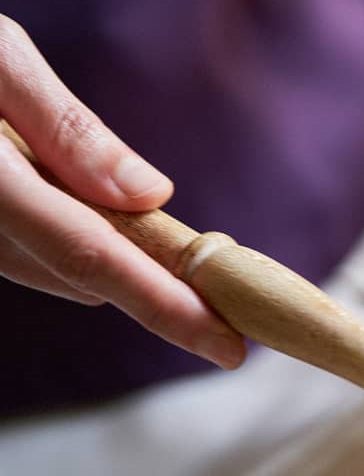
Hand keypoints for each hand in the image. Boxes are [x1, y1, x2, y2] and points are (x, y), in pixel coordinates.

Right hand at [0, 15, 244, 368]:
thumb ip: (66, 128)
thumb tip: (149, 196)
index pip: (89, 254)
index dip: (164, 307)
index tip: (229, 347)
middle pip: (72, 272)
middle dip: (148, 281)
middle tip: (222, 287)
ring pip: (45, 268)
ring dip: (104, 261)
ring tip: (157, 243)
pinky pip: (17, 250)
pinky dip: (61, 241)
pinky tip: (80, 206)